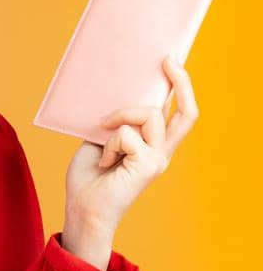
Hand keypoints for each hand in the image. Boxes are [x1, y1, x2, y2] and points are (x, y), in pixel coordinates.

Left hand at [63, 54, 199, 241]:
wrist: (83, 209)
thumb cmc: (88, 178)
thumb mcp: (101, 140)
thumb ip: (116, 122)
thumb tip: (120, 97)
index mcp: (153, 146)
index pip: (178, 113)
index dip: (180, 87)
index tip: (169, 61)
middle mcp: (162, 152)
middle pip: (188, 113)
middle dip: (182, 83)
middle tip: (167, 60)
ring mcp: (158, 159)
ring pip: (150, 115)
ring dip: (120, 117)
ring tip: (102, 134)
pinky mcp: (148, 165)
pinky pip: (128, 134)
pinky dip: (110, 141)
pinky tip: (102, 160)